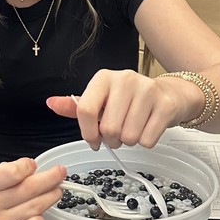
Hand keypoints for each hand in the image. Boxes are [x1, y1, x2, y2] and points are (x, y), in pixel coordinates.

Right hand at [0, 158, 66, 219]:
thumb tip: (25, 169)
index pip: (14, 171)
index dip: (29, 166)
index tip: (33, 165)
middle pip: (30, 188)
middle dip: (51, 178)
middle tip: (61, 173)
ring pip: (36, 207)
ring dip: (50, 197)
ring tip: (57, 191)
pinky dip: (40, 219)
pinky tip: (39, 214)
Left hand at [46, 69, 183, 149]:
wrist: (168, 94)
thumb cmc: (129, 100)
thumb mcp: (100, 99)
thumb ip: (75, 105)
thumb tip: (51, 103)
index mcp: (103, 78)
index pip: (85, 110)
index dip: (87, 132)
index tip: (93, 140)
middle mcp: (125, 79)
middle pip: (108, 128)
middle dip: (111, 140)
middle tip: (117, 134)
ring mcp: (147, 91)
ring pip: (128, 137)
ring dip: (128, 141)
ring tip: (132, 129)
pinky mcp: (165, 105)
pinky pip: (147, 140)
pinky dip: (145, 141)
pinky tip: (147, 127)